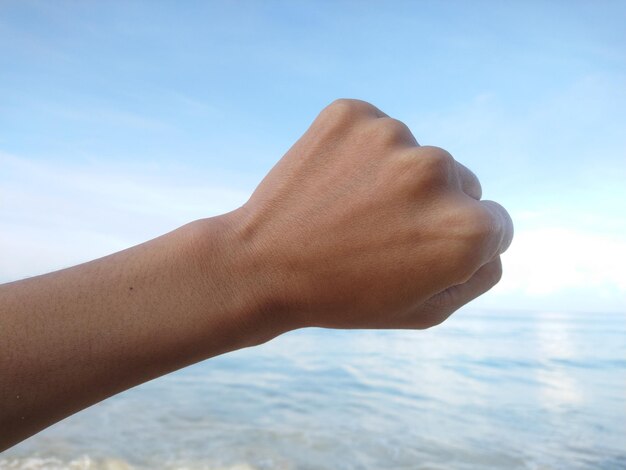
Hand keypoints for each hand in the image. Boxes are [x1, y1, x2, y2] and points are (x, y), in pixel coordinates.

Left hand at [226, 99, 512, 329]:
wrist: (261, 266)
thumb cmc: (345, 296)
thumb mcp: (426, 311)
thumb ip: (479, 272)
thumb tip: (494, 230)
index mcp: (466, 229)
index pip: (497, 223)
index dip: (459, 243)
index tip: (422, 251)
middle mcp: (437, 172)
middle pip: (462, 183)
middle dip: (432, 206)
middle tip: (380, 233)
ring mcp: (392, 136)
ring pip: (416, 155)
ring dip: (394, 177)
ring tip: (350, 210)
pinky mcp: (352, 113)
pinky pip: (376, 131)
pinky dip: (360, 152)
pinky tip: (333, 183)